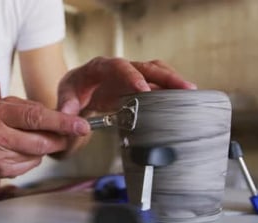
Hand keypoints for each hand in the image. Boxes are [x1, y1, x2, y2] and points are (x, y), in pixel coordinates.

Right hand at [0, 97, 89, 178]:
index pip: (36, 117)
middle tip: (65, 134)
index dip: (62, 122)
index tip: (82, 125)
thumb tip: (64, 119)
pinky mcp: (3, 172)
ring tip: (26, 138)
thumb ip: (33, 110)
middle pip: (42, 141)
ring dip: (44, 147)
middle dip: (59, 139)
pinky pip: (32, 164)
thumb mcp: (4, 107)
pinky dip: (33, 156)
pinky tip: (18, 150)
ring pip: (39, 154)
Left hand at [57, 57, 195, 114]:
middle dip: (165, 76)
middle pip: (146, 66)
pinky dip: (170, 92)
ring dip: (173, 82)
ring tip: (191, 93)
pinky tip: (184, 101)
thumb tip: (72, 120)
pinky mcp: (139, 87)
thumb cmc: (74, 90)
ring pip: (156, 74)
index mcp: (101, 66)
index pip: (119, 66)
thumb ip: (67, 106)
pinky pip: (157, 86)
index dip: (132, 76)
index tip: (144, 89)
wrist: (79, 89)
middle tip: (184, 88)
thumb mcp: (66, 96)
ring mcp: (132, 77)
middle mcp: (121, 68)